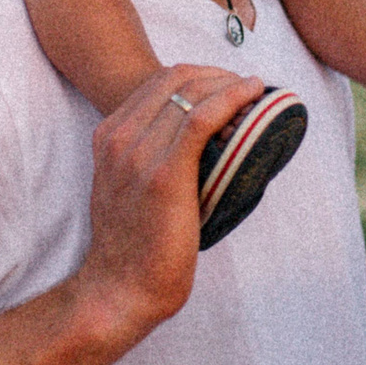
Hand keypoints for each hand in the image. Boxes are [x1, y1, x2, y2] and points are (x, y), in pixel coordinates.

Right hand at [69, 65, 262, 340]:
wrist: (118, 290)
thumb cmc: (132, 248)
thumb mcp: (125, 189)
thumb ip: (144, 161)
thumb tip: (192, 150)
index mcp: (108, 136)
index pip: (158, 81)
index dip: (200, 76)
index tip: (228, 85)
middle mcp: (119, 137)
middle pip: (176, 78)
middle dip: (219, 74)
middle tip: (249, 87)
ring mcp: (139, 152)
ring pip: (192, 92)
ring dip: (231, 84)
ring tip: (257, 92)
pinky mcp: (165, 173)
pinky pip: (203, 118)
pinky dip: (232, 98)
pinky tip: (253, 96)